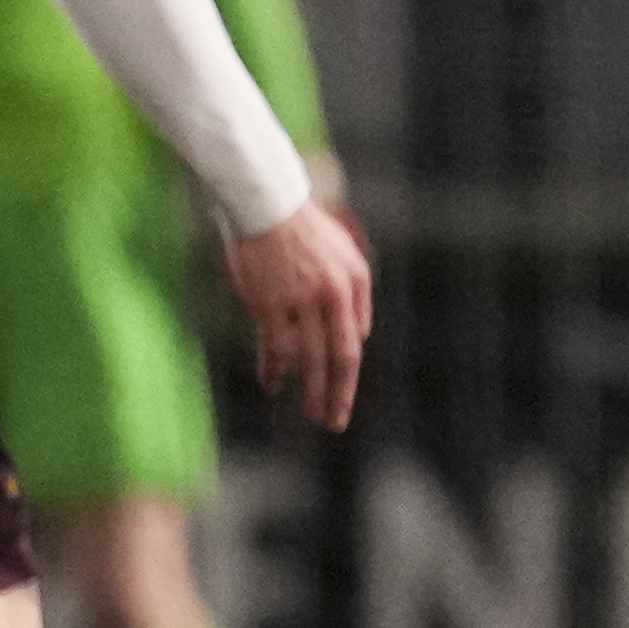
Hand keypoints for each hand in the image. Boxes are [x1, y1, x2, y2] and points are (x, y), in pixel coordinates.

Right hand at [223, 198, 372, 431]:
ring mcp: (299, 300)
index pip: (353, 345)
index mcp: (352, 285)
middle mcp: (330, 296)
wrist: (268, 205)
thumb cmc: (307, 231)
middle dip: (334, 395)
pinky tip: (272, 384)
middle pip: (335, 358)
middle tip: (332, 422)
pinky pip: (274, 344)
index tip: (343, 402)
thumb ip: (357, 298)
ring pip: (306, 357)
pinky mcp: (269, 301)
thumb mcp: (347, 257)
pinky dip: (274, 367)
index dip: (348, 379)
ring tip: (308, 412)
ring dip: (307, 389)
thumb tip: (360, 337)